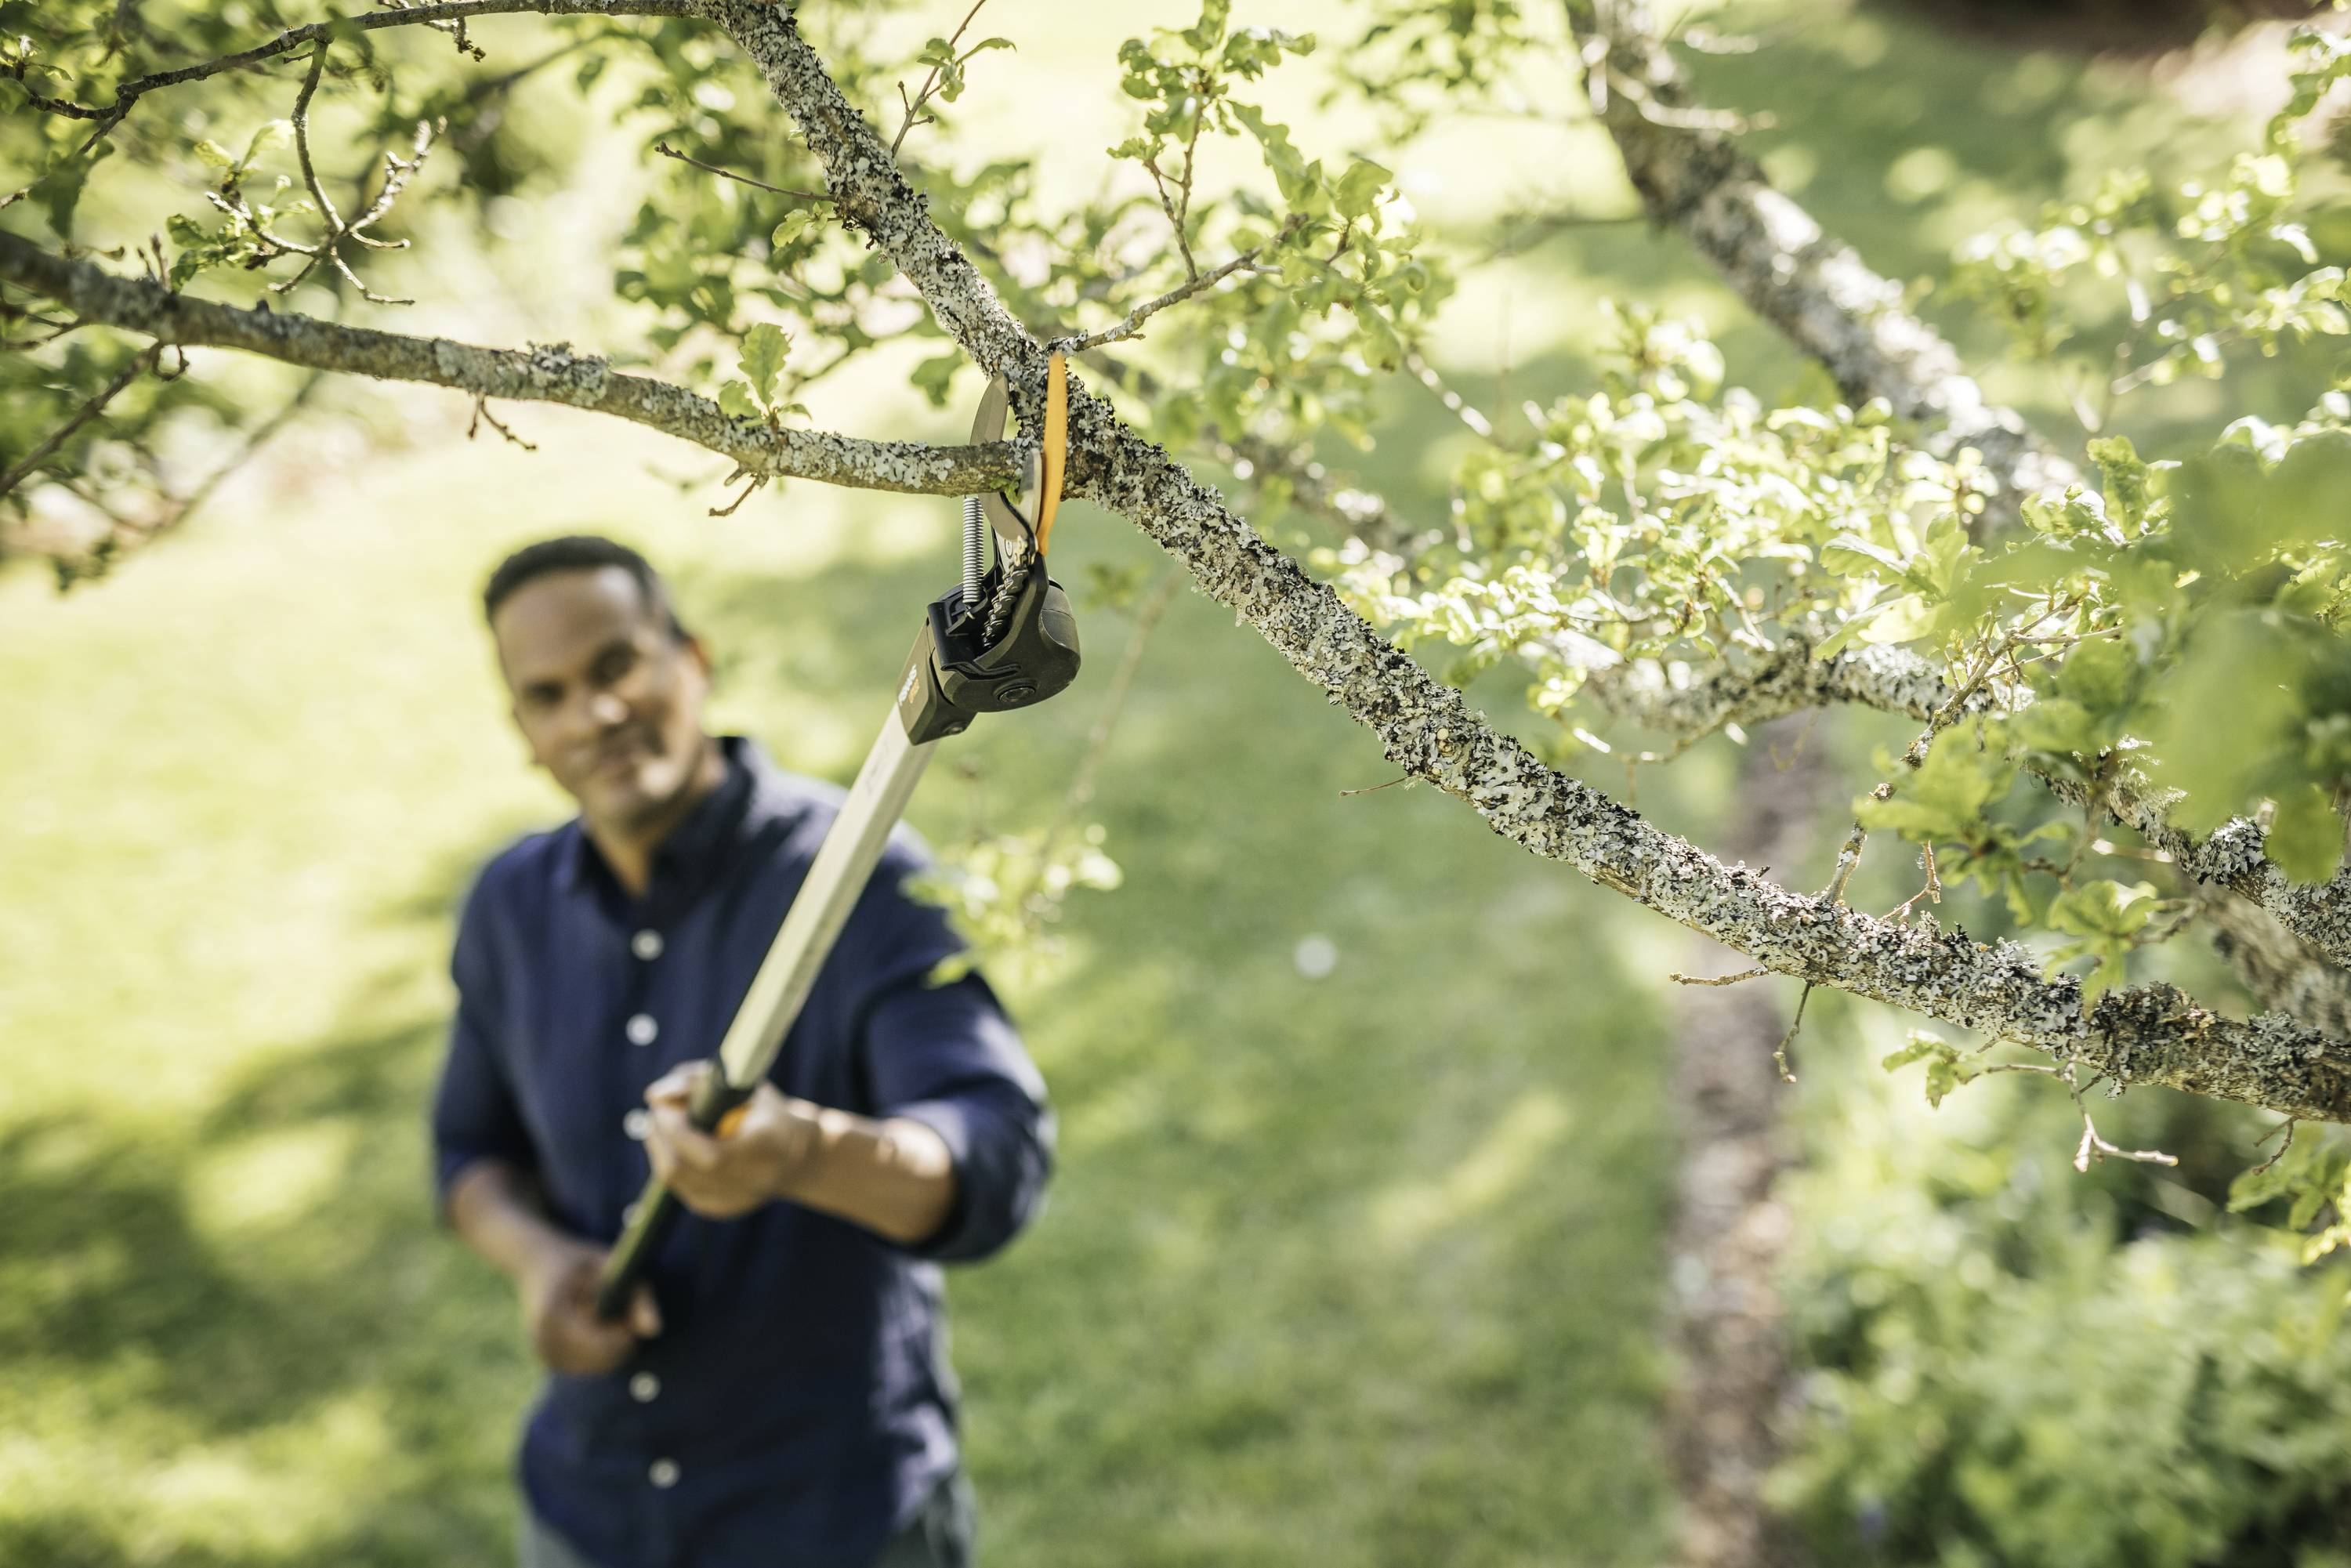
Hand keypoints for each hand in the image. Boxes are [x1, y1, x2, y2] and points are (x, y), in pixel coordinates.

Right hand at [520, 1237, 659, 1376]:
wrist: (536, 1263)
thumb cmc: (580, 1263)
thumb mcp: (612, 1267)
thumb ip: (637, 1297)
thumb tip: (655, 1330)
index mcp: (552, 1315)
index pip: (602, 1345)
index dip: (625, 1333)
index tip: (629, 1312)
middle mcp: (543, 1341)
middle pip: (603, 1361)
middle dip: (621, 1340)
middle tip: (619, 1312)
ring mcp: (544, 1354)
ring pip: (599, 1366)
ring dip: (612, 1345)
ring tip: (599, 1312)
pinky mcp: (549, 1361)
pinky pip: (590, 1366)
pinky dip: (599, 1349)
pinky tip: (588, 1324)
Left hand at [644, 1063, 822, 1219]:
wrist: (796, 1157)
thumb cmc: (768, 1114)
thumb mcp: (744, 1087)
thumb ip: (699, 1082)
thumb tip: (654, 1095)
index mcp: (766, 1151)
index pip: (710, 1155)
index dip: (677, 1130)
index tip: (664, 1102)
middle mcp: (750, 1184)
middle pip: (682, 1171)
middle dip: (659, 1137)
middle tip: (657, 1112)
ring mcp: (733, 1201)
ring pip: (674, 1179)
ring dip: (661, 1148)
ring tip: (666, 1125)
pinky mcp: (718, 1208)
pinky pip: (679, 1186)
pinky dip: (671, 1162)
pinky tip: (679, 1146)